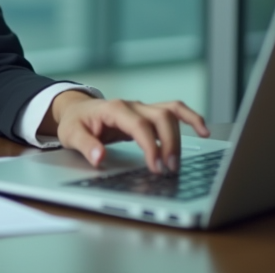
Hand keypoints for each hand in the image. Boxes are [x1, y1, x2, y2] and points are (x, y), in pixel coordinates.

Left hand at [48, 91, 208, 173]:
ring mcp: (142, 108)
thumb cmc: (75, 122)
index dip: (151, 146)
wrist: (76, 110)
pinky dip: (190, 117)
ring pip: (170, 113)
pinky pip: (174, 111)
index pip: (139, 126)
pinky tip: (203, 130)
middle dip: (169, 144)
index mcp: (114, 109)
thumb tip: (100, 158)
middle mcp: (132, 105)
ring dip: (179, 137)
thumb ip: (86, 146)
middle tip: (168, 170)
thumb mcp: (72, 135)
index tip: (156, 167)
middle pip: (161, 118)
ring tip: (179, 162)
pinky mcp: (148, 114)